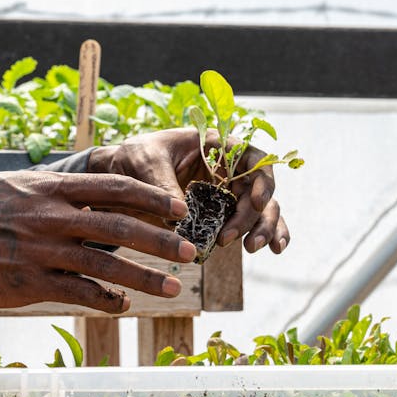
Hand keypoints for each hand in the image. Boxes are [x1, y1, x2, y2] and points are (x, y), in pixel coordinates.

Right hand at [0, 171, 195, 312]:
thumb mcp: (6, 183)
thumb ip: (44, 186)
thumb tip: (71, 186)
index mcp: (49, 188)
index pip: (113, 187)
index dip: (151, 197)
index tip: (178, 206)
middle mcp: (52, 217)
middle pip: (120, 226)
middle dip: (161, 239)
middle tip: (190, 250)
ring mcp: (42, 250)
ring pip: (106, 264)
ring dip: (144, 277)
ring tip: (173, 287)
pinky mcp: (29, 282)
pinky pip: (78, 292)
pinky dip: (105, 299)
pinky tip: (123, 306)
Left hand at [88, 128, 289, 253]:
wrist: (122, 173)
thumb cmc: (137, 156)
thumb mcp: (146, 162)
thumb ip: (163, 185)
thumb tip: (180, 216)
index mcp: (217, 146)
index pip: (254, 159)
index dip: (262, 180)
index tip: (255, 202)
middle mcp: (229, 169)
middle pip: (260, 190)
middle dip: (255, 216)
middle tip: (234, 239)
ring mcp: (228, 192)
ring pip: (261, 210)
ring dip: (263, 229)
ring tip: (251, 248)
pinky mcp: (221, 214)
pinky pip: (249, 224)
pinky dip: (265, 236)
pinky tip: (273, 250)